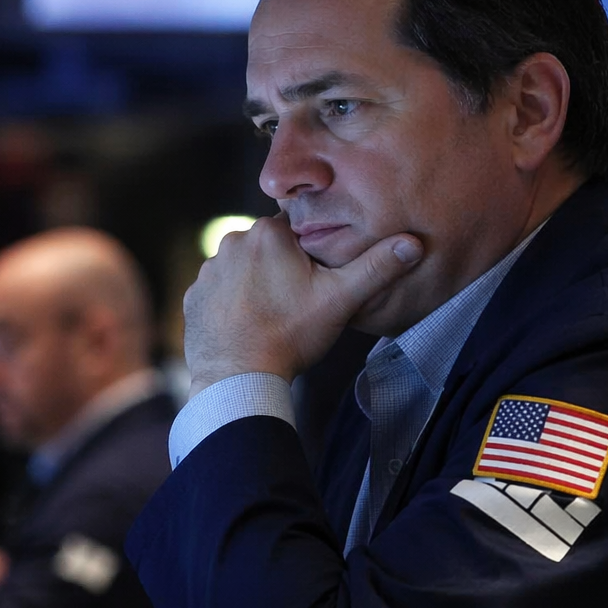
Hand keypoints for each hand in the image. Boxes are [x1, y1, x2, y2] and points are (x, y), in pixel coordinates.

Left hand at [184, 214, 422, 394]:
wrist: (238, 378)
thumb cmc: (291, 335)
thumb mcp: (340, 300)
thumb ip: (376, 267)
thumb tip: (414, 242)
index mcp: (267, 233)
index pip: (296, 230)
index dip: (310, 254)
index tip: (317, 280)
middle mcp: (231, 242)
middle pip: (268, 248)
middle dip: (282, 268)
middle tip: (297, 302)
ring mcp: (208, 270)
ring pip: (242, 269)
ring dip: (255, 285)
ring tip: (273, 317)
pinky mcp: (193, 297)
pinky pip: (219, 292)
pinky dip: (231, 304)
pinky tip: (248, 325)